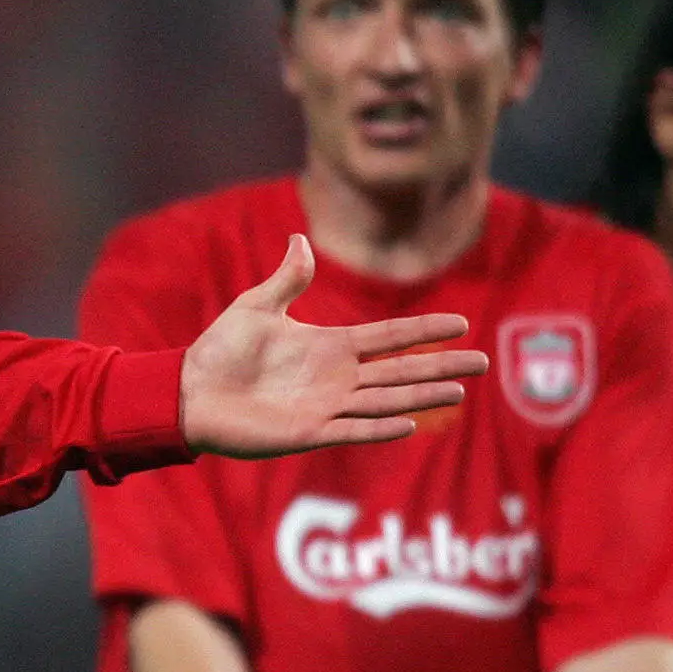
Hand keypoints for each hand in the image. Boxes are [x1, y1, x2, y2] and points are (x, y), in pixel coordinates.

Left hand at [179, 236, 487, 457]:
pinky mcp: (307, 432)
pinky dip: (379, 428)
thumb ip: (287, 279)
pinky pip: (351, 430)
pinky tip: (409, 423)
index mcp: (329, 346)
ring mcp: (325, 406)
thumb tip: (300, 239)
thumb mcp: (256, 307)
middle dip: (441, 366)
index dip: (424, 331)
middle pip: (400, 371)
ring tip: (459, 391)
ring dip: (421, 396)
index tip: (461, 324)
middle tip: (483, 362)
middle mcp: (336, 377)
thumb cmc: (220, 351)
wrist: (189, 391)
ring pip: (386, 401)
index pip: (390, 337)